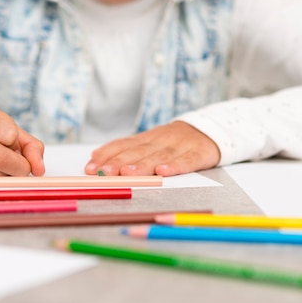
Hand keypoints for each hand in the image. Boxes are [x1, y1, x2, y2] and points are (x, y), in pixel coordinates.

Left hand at [84, 121, 219, 176]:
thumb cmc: (174, 141)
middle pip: (137, 153)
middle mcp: (160, 140)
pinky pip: (186, 161)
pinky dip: (175, 167)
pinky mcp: (198, 153)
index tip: (90, 167)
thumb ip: (124, 148)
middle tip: (103, 173)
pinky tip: (164, 172)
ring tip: (127, 173)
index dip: (106, 156)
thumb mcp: (149, 141)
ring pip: (159, 157)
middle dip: (118, 163)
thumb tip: (94, 156)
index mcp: (147, 138)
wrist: (211, 129)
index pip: (123, 146)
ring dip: (142, 166)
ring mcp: (179, 146)